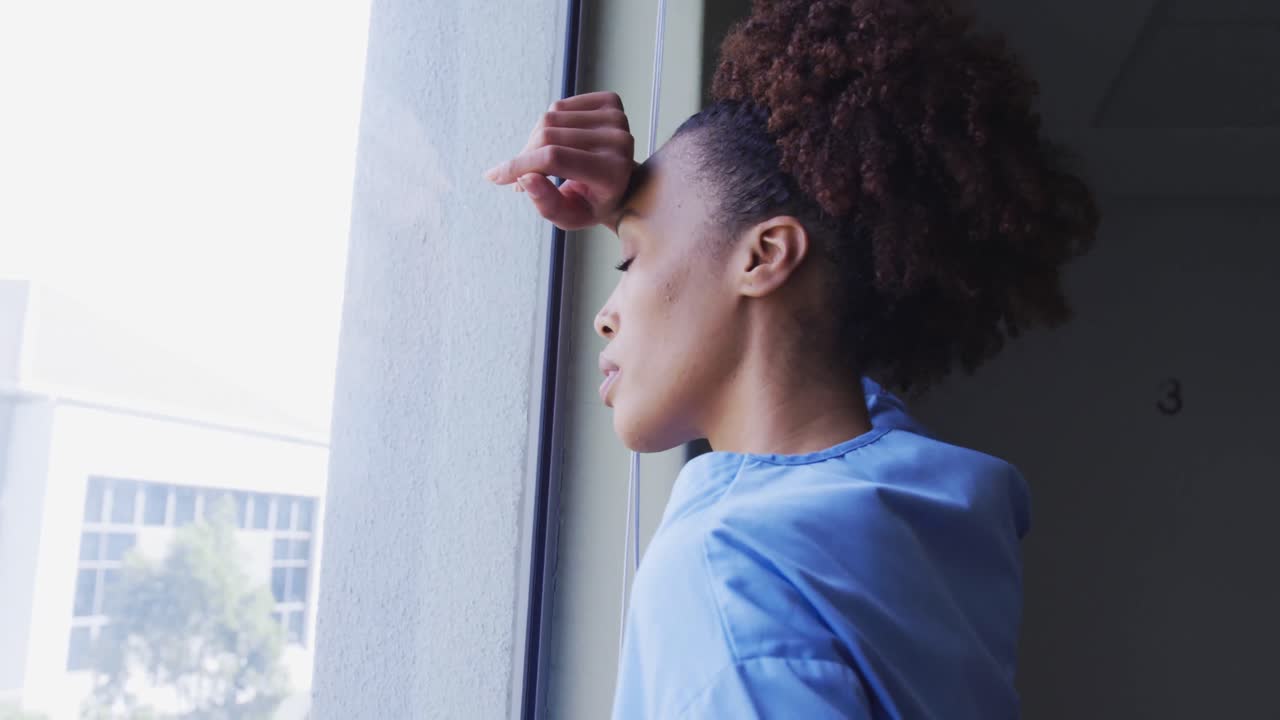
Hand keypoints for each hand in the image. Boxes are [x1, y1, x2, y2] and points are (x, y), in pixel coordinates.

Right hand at [483, 91, 635, 230]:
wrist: (623, 184)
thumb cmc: (592, 204)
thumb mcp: (569, 217)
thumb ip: (547, 204)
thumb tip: (524, 178)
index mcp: (612, 173)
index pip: (554, 158)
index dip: (519, 165)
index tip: (496, 177)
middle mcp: (619, 142)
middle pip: (548, 136)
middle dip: (525, 156)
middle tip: (520, 176)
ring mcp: (617, 118)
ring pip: (550, 117)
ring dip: (535, 141)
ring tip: (541, 161)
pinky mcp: (611, 102)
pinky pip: (560, 105)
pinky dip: (549, 124)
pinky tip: (559, 142)